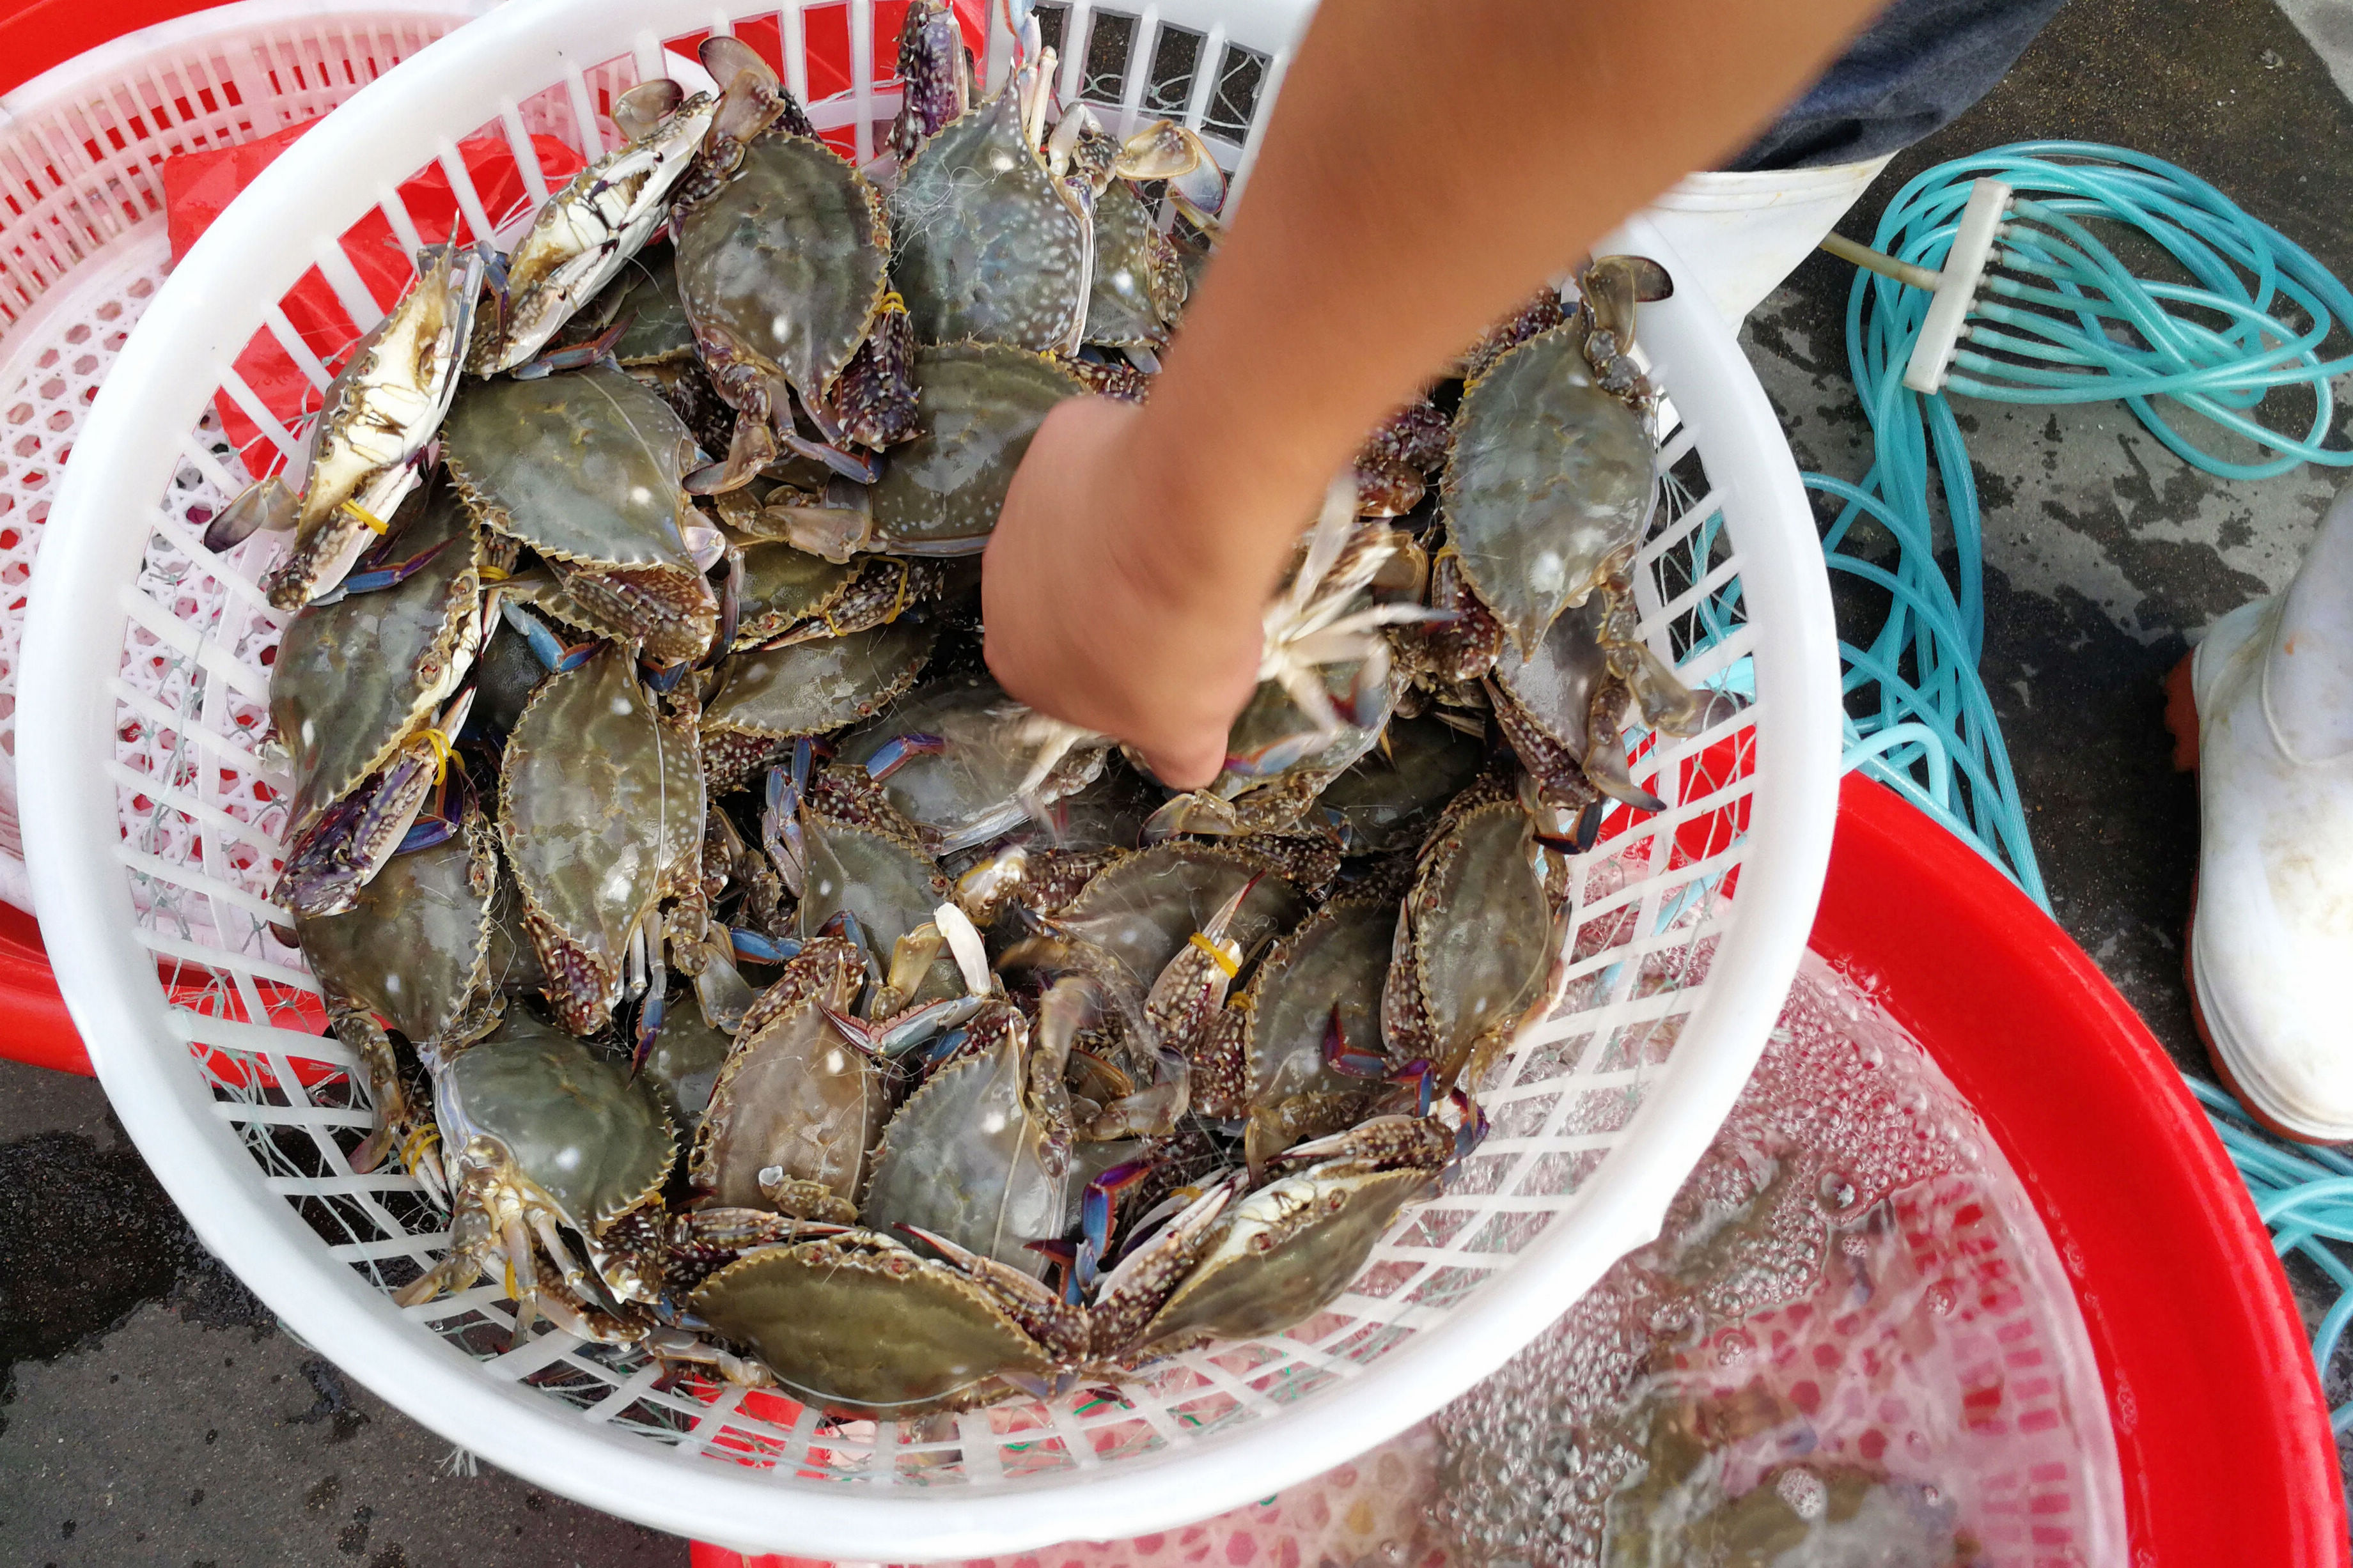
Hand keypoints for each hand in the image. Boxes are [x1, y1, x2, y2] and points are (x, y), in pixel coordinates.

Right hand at [983, 397, 1266, 789]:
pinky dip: (1131, 470)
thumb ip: (1179, 757)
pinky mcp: (1055, 443)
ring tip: (1185, 537)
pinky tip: (1171, 482)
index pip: (1068, 669)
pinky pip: (1096, 459)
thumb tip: (1187, 767)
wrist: (1183, 532)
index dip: (1122, 663)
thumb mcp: (1187, 732)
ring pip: (1082, 523)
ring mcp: (1022, 504)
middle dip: (1116, 594)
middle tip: (1182, 594)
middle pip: (1066, 593)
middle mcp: (1001, 584)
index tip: (1171, 653)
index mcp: (1019, 663)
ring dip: (1124, 530)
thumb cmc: (1175, 647)